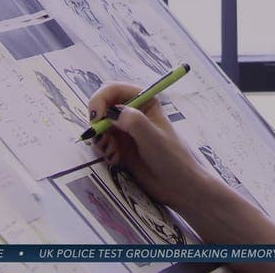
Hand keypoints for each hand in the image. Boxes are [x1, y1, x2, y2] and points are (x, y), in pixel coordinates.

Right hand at [87, 82, 206, 208]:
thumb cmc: (172, 158)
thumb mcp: (153, 138)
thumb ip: (134, 122)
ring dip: (100, 139)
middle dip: (97, 121)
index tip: (96, 116)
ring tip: (112, 153)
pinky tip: (115, 160)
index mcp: (144, 102)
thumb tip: (111, 112)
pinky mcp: (119, 146)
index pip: (114, 89)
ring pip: (99, 126)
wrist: (177, 185)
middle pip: (102, 106)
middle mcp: (133, 112)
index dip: (100, 99)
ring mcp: (125, 129)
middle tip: (101, 139)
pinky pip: (101, 142)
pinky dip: (103, 150)